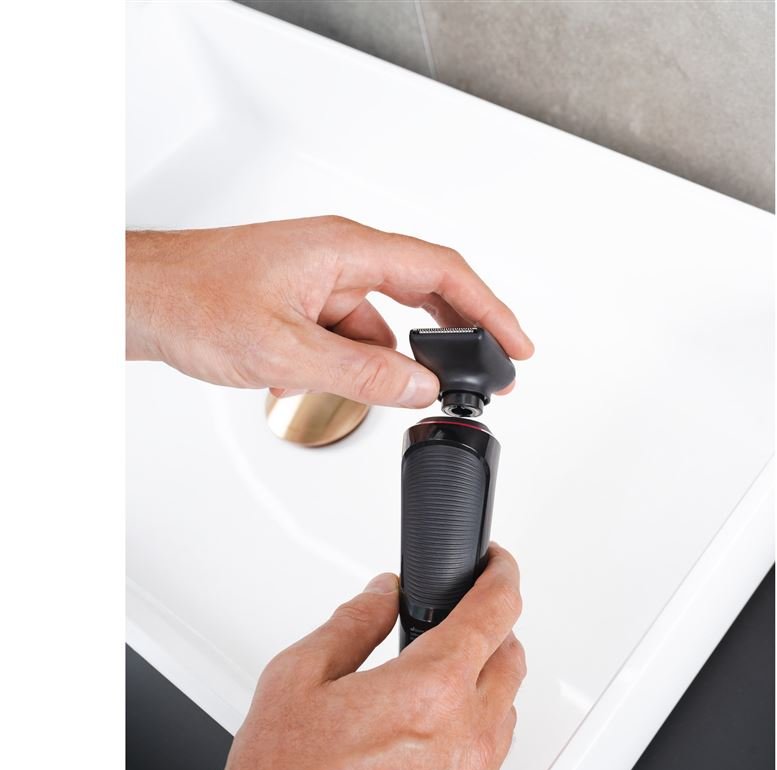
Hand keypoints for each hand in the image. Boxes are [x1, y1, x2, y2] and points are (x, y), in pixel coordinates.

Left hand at [126, 217, 532, 406]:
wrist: (140, 298)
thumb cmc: (194, 300)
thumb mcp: (287, 350)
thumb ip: (363, 373)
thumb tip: (421, 386)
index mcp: (346, 250)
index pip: (441, 272)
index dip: (488, 309)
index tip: (516, 343)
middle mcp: (341, 257)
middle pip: (424, 290)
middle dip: (457, 335)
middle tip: (484, 375)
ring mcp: (323, 280)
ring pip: (381, 324)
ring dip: (387, 361)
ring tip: (372, 392)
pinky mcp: (305, 302)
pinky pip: (350, 334)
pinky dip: (352, 363)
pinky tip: (327, 385)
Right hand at [141, 544, 525, 769]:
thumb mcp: (296, 680)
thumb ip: (351, 624)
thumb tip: (380, 596)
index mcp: (428, 692)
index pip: (494, 611)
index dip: (500, 576)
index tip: (496, 566)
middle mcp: (464, 738)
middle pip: (511, 659)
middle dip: (492, 630)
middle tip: (458, 624)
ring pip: (506, 712)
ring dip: (484, 686)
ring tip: (435, 685)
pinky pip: (491, 763)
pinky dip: (474, 737)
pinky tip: (430, 742)